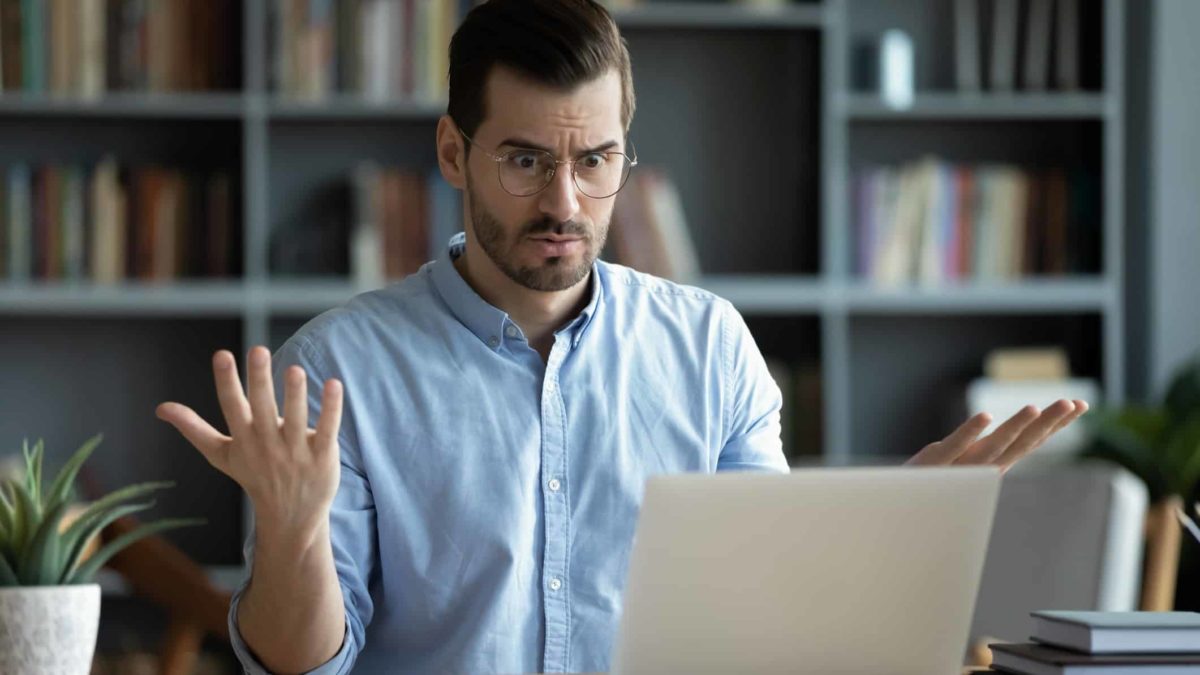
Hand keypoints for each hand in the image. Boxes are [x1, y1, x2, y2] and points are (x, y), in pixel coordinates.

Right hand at [155, 346, 343, 531]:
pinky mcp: (322, 456)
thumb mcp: (221, 455)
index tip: (222, 354)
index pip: (232, 406)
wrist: (290, 518)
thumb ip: (194, 429)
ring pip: (295, 418)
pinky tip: (334, 384)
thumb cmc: (254, 476)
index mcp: (243, 438)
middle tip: (258, 350)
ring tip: (294, 369)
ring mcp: (295, 451)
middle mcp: (267, 444)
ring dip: (294, 394)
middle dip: (259, 380)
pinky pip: (326, 430)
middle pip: (262, 408)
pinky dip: (330, 409)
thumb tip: (161, 408)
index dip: (226, 381)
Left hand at [905, 398, 1088, 472]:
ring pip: (993, 446)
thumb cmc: (931, 484)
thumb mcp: (964, 464)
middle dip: (1048, 423)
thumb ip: (985, 450)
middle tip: (1072, 402)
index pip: (1030, 441)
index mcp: (992, 464)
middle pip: (1021, 443)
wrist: (895, 509)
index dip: (1055, 424)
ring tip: (1035, 407)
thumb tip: (1006, 433)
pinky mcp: (934, 462)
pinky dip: (970, 432)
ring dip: (1016, 428)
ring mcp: (960, 466)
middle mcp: (982, 467)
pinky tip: (986, 416)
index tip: (1081, 405)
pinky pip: (955, 447)